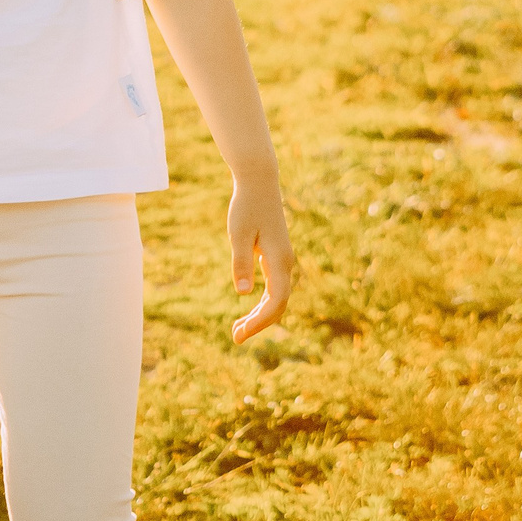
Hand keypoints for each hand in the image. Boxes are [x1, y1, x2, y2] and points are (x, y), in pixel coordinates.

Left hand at [227, 178, 294, 342]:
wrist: (258, 182)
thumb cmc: (246, 206)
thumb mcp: (238, 234)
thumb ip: (241, 262)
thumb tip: (242, 293)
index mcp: (279, 260)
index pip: (276, 301)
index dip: (260, 322)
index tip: (240, 333)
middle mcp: (286, 263)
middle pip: (278, 304)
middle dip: (259, 323)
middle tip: (235, 337)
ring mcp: (282, 260)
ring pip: (277, 297)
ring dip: (259, 315)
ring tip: (237, 329)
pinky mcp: (275, 256)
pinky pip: (274, 287)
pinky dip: (262, 302)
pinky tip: (248, 308)